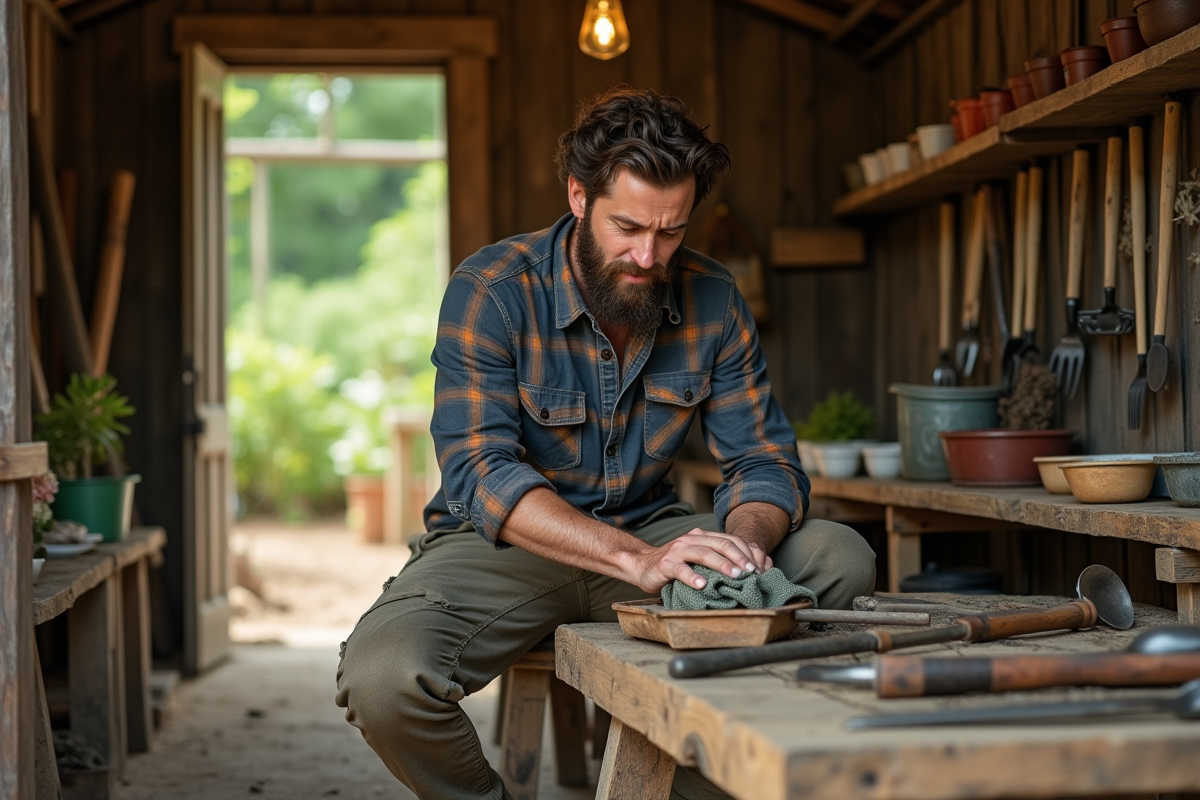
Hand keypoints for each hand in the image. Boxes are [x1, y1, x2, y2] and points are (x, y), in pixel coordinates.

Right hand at [627, 528, 770, 593]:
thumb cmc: (675, 565)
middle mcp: (691, 540)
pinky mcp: (665, 564)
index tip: (759, 569)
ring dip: (721, 565)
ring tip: (735, 576)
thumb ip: (715, 561)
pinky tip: (702, 585)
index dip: (746, 553)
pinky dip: (692, 576)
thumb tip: (745, 574)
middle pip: (720, 544)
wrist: (641, 564)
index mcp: (702, 537)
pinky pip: (680, 569)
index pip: (729, 540)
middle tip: (752, 572)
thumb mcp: (697, 559)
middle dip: (739, 558)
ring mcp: (677, 551)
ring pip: (703, 553)